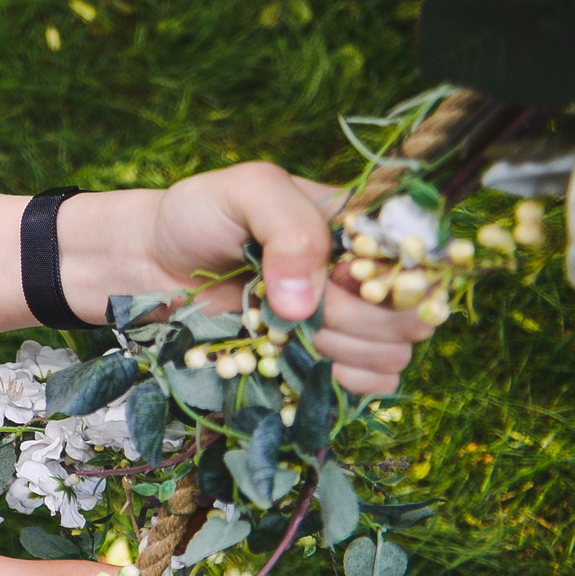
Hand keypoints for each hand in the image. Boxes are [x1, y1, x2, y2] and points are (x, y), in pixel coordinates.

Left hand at [143, 163, 428, 395]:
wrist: (153, 262)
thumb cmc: (201, 215)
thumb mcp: (247, 191)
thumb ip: (290, 228)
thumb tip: (309, 303)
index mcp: (361, 228)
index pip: (422, 261)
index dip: (389, 279)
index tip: (340, 278)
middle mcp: (365, 276)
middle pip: (411, 316)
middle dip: (357, 319)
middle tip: (298, 308)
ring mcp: (349, 321)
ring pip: (393, 354)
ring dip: (342, 350)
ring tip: (287, 329)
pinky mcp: (327, 360)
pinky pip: (370, 384)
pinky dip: (341, 380)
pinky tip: (305, 362)